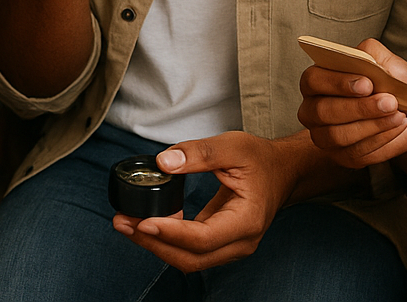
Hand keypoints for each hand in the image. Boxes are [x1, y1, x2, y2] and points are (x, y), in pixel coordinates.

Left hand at [112, 132, 288, 272]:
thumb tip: (164, 162)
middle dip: (153, 243)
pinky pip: (191, 250)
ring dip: (156, 245)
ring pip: (189, 259)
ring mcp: (231, 246)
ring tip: (127, 224)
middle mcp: (240, 242)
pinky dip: (167, 240)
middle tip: (123, 223)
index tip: (143, 221)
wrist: (283, 171)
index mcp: (246, 221)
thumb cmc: (261, 160)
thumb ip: (198, 153)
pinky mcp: (221, 243)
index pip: (203, 238)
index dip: (170, 233)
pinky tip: (148, 222)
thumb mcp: (232, 146)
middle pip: (191, 258)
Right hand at [298, 38, 406, 167]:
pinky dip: (380, 140)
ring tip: (398, 115)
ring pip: (337, 135)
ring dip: (371, 126)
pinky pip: (355, 153)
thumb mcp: (388, 64)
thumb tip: (368, 62)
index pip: (313, 80)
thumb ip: (375, 56)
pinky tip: (397, 128)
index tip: (367, 84)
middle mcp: (312, 109)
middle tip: (389, 102)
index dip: (337, 82)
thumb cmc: (392, 85)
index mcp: (317, 80)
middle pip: (322, 111)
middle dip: (358, 108)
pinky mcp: (341, 156)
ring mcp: (323, 135)